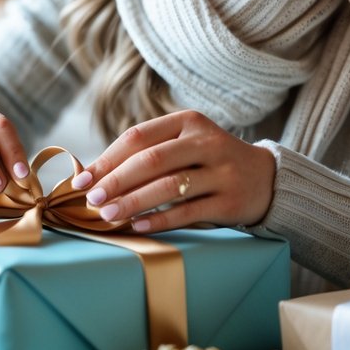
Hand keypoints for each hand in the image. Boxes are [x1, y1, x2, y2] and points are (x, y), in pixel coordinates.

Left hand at [70, 110, 275, 232]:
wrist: (266, 178)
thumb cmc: (210, 161)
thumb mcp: (186, 143)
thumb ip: (149, 152)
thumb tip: (94, 174)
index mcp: (189, 121)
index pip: (139, 136)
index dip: (107, 158)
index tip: (82, 179)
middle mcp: (206, 142)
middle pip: (152, 160)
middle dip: (115, 181)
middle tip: (91, 200)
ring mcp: (221, 171)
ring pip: (169, 186)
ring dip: (133, 202)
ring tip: (108, 216)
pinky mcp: (229, 201)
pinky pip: (188, 212)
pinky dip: (159, 220)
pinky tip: (138, 227)